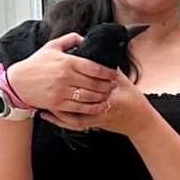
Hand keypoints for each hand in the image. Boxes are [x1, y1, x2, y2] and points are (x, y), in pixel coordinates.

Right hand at [5, 33, 115, 113]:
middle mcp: (66, 76)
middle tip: (114, 85)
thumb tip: (85, 38)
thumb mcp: (51, 47)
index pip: (95, 68)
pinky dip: (93, 107)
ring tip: (108, 95)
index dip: (108, 73)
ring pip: (90, 96)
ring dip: (103, 96)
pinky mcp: (58, 103)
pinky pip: (81, 107)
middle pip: (96, 83)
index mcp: (67, 62)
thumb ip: (70, 39)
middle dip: (108, 85)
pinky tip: (100, 106)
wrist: (16, 83)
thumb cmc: (35, 65)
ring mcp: (62, 91)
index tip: (114, 74)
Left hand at [42, 69, 156, 139]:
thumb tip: (97, 55)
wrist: (138, 120)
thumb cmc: (133, 100)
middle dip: (58, 90)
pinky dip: (58, 119)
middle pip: (74, 99)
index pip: (87, 83)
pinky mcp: (92, 124)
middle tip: (43, 81)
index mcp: (109, 93)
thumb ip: (109, 69)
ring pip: (70, 114)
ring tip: (40, 100)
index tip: (58, 67)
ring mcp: (95, 117)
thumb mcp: (123, 81)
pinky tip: (47, 114)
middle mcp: (100, 106)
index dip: (70, 75)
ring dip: (54, 107)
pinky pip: (71, 123)